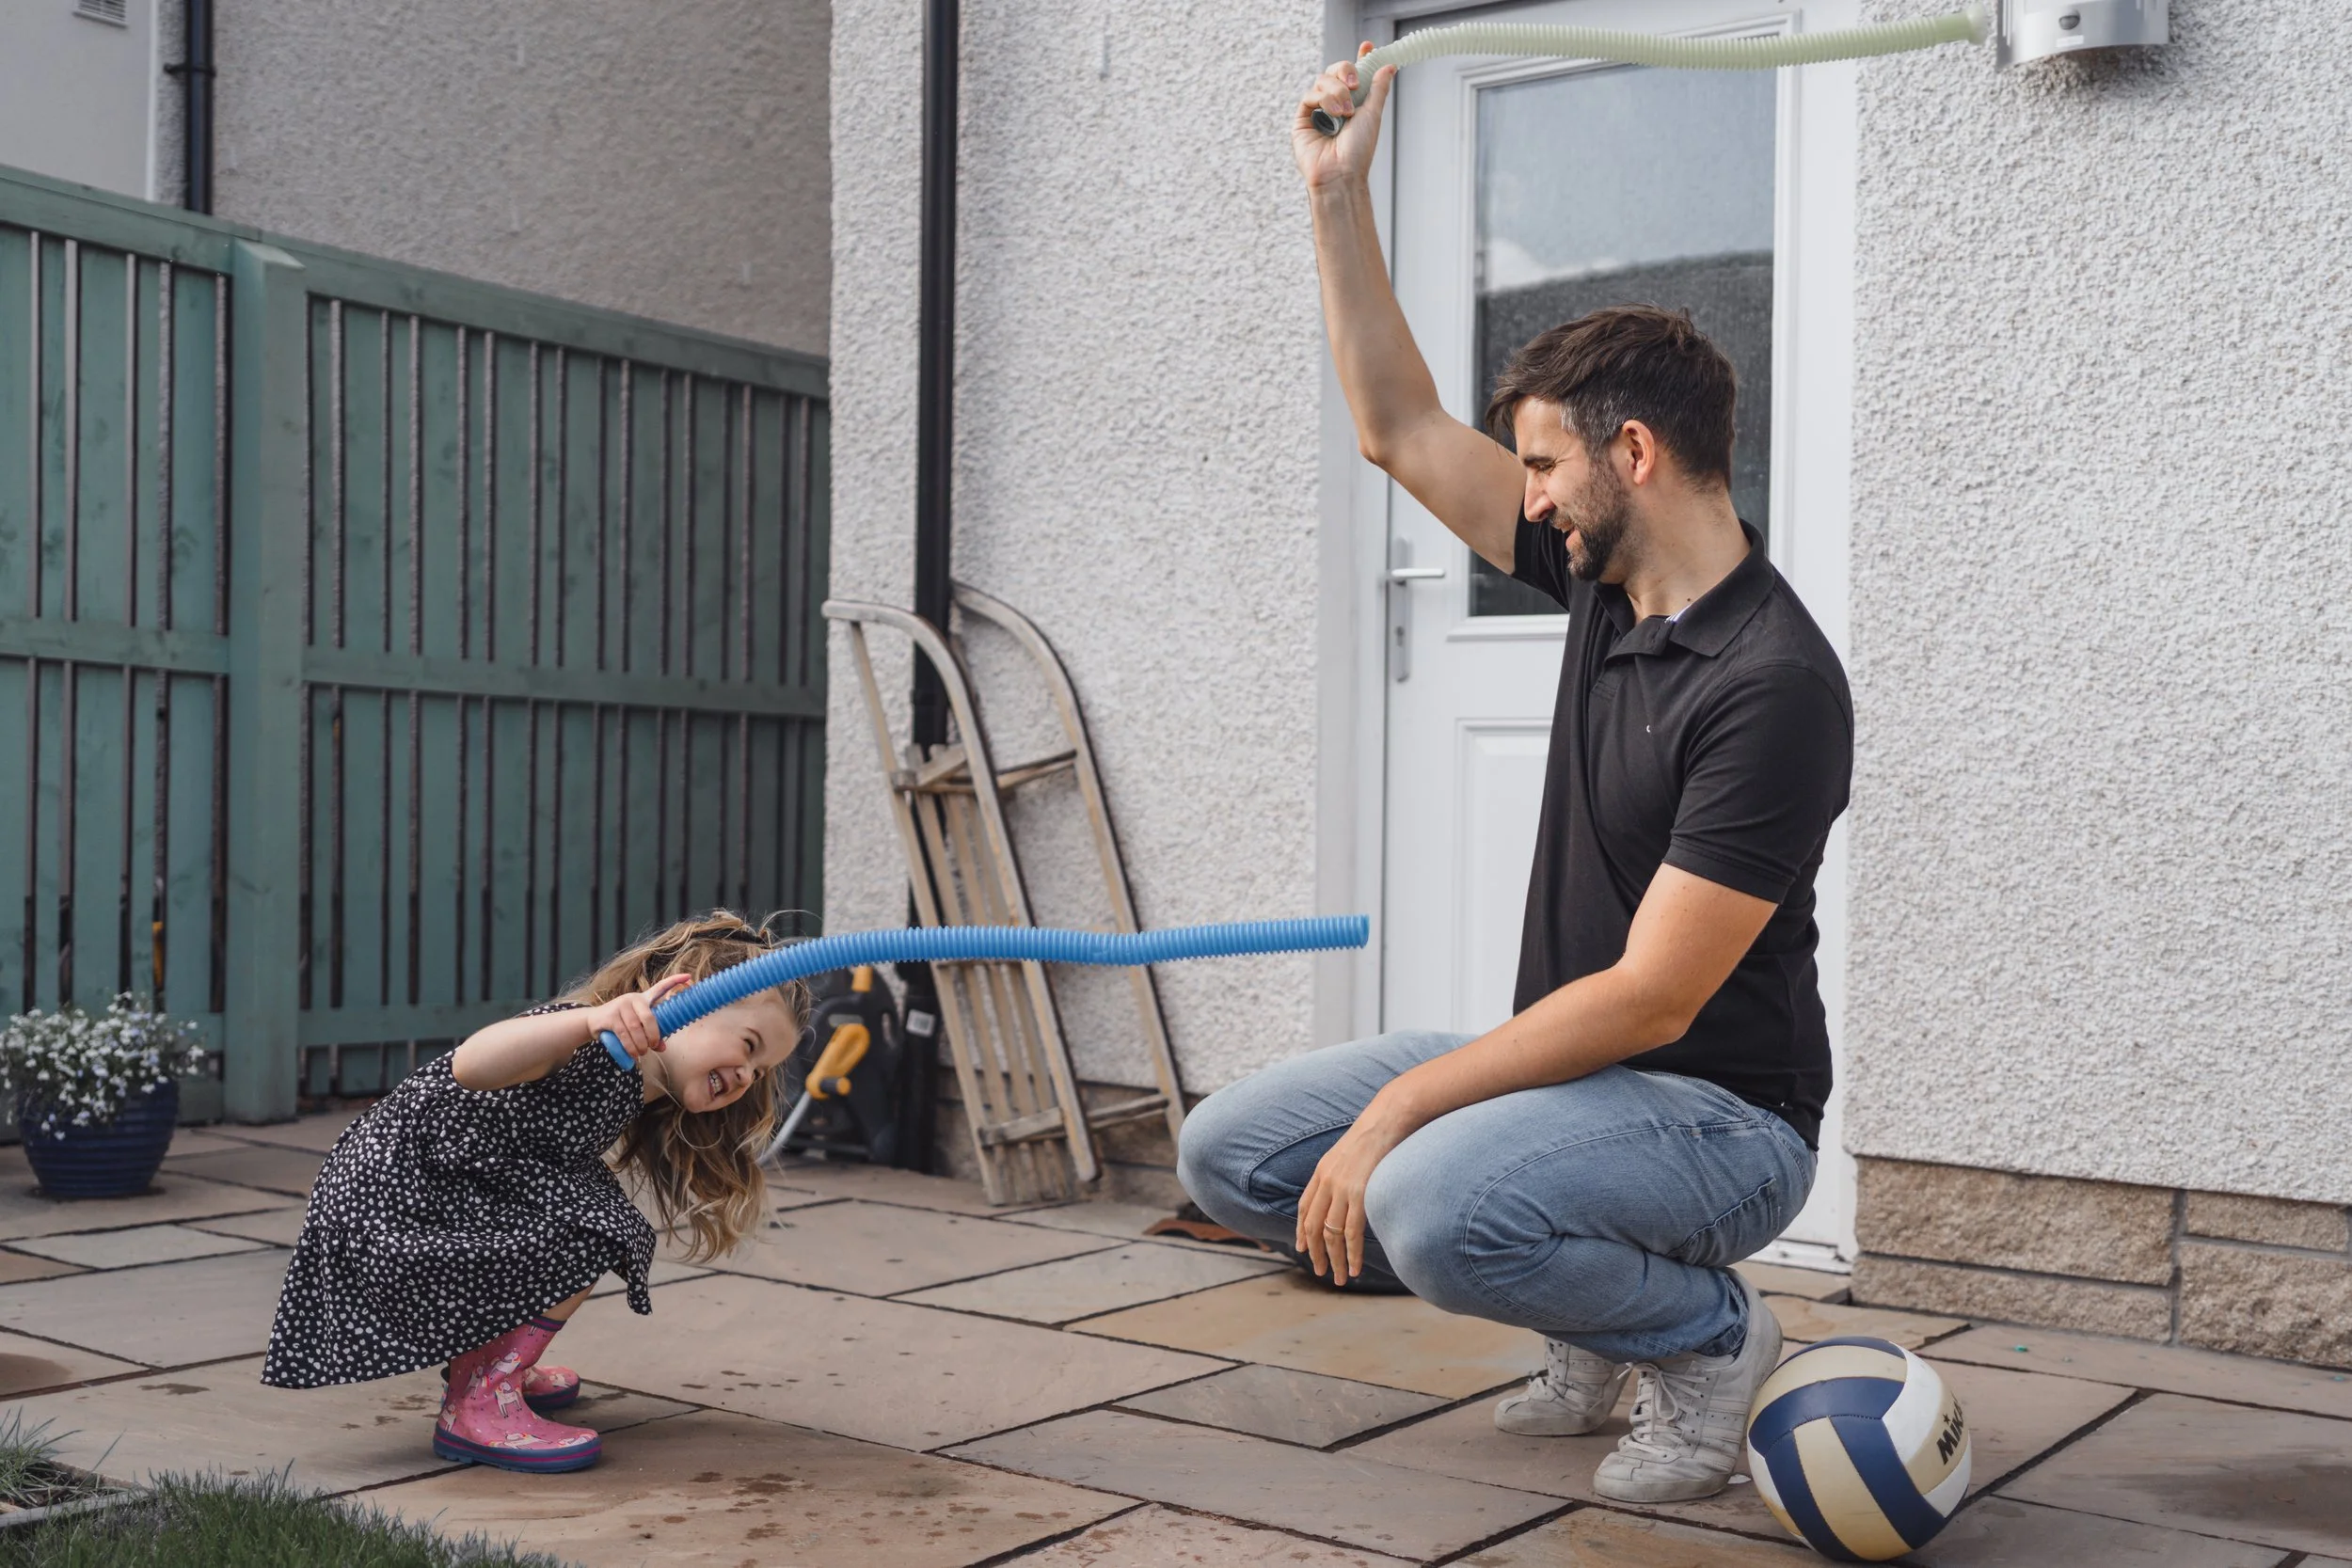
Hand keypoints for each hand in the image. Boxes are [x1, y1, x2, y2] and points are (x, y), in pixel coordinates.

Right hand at [581, 974, 693, 1062]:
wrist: (593, 1021)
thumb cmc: (621, 1023)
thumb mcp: (637, 1026)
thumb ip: (650, 1034)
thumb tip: (663, 1048)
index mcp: (643, 998)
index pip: (660, 987)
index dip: (675, 981)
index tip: (688, 977)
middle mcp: (633, 998)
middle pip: (649, 1018)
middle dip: (654, 1035)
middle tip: (652, 1046)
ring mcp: (621, 1006)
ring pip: (636, 1028)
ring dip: (641, 1044)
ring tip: (642, 1053)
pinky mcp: (610, 1016)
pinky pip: (624, 1033)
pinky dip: (631, 1046)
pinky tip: (633, 1054)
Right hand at [1293, 46, 1394, 190]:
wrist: (1341, 173)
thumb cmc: (1358, 151)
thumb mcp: (1373, 114)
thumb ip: (1378, 88)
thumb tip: (1388, 66)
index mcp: (1352, 104)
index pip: (1353, 75)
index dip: (1359, 59)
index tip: (1367, 47)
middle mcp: (1334, 105)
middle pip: (1334, 71)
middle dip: (1345, 72)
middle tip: (1355, 85)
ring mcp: (1317, 111)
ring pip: (1322, 81)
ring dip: (1337, 92)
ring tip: (1345, 113)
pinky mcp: (1302, 119)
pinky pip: (1310, 95)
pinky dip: (1323, 100)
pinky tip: (1334, 115)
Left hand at [1294, 1103, 1414, 1284]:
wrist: (1388, 1118)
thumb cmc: (1376, 1134)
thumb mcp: (1350, 1152)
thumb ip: (1342, 1172)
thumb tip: (1347, 1189)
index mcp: (1322, 1171)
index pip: (1305, 1208)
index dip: (1302, 1231)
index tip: (1304, 1249)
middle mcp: (1327, 1182)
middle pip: (1313, 1226)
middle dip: (1316, 1252)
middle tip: (1320, 1271)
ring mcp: (1342, 1188)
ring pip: (1331, 1234)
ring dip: (1334, 1260)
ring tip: (1338, 1277)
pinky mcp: (1359, 1193)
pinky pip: (1352, 1232)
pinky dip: (1351, 1253)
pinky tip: (1353, 1267)